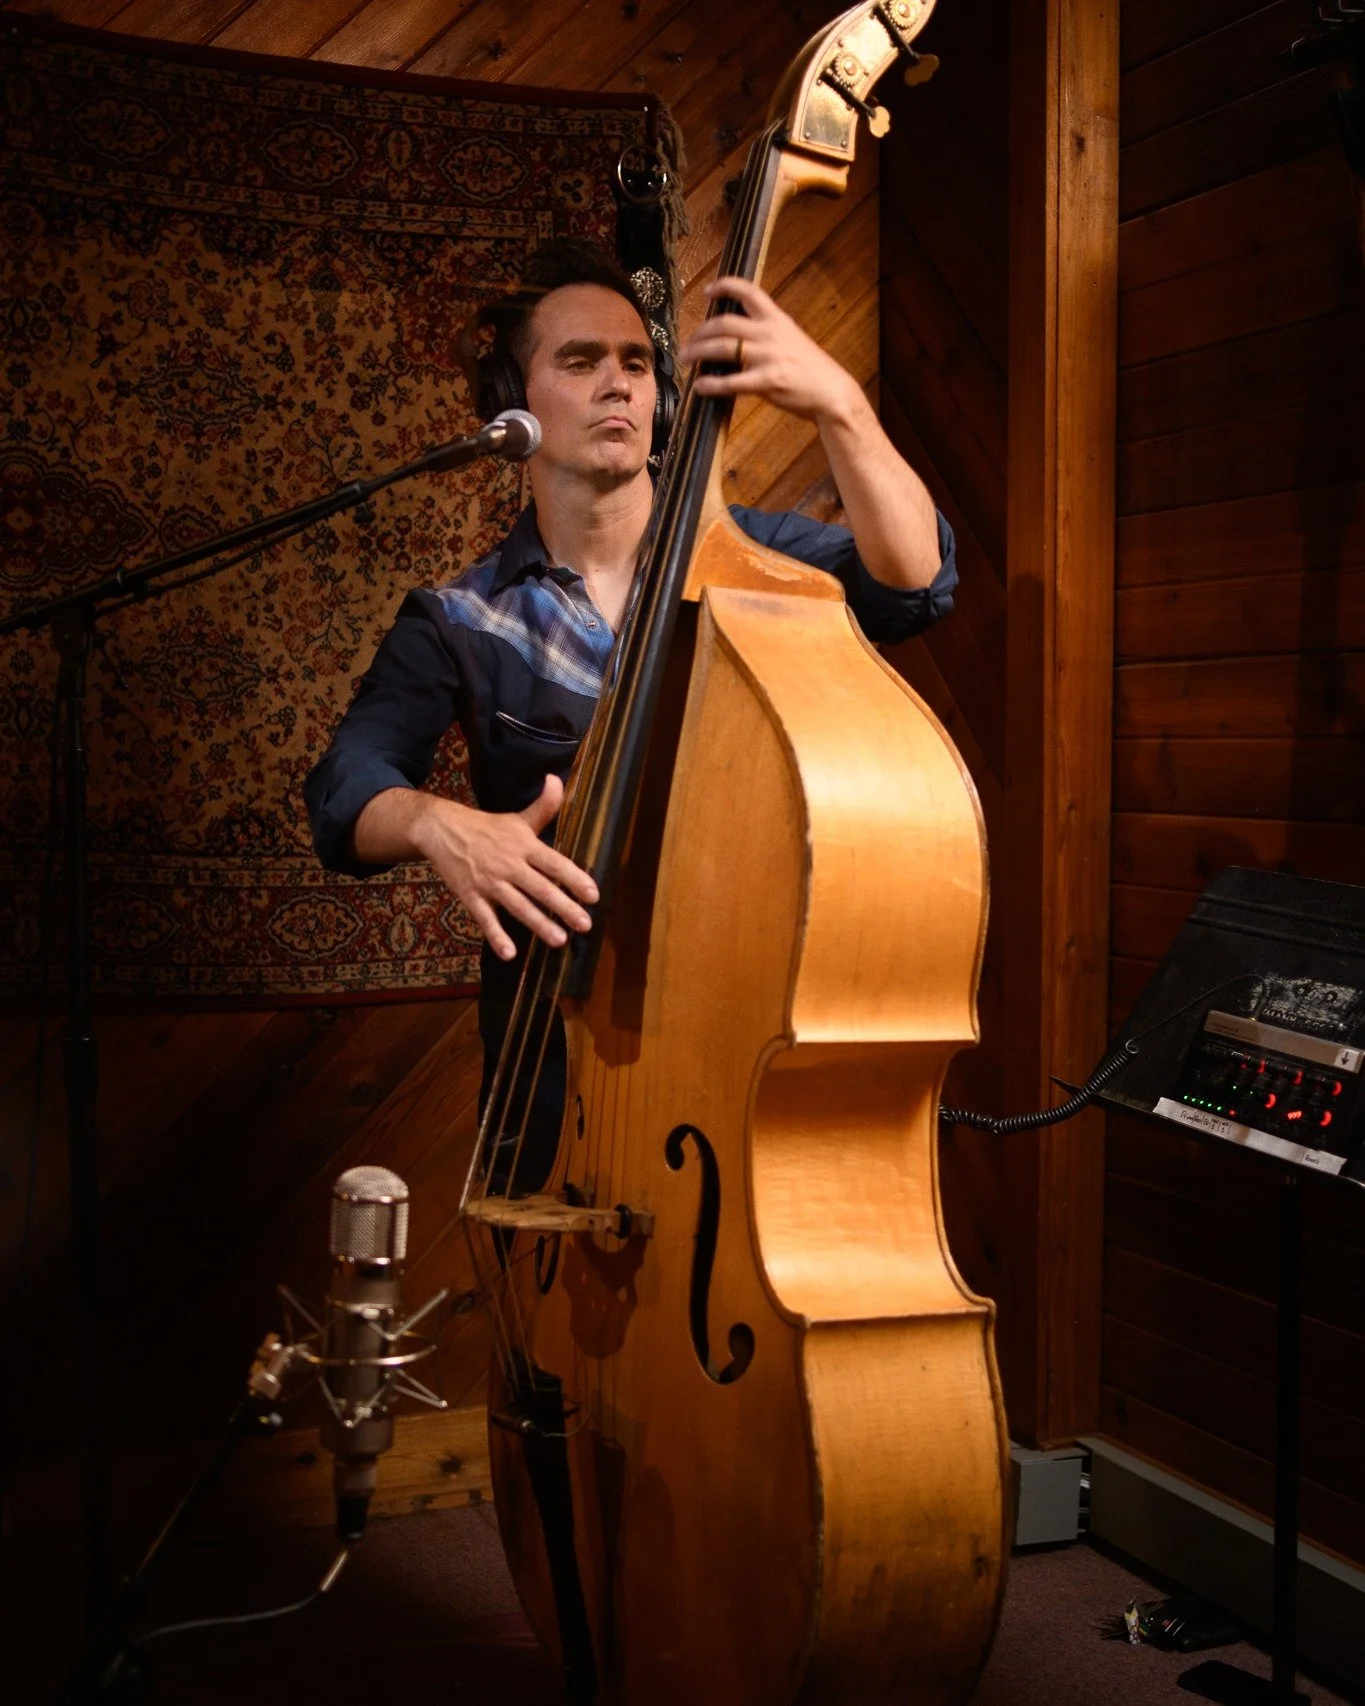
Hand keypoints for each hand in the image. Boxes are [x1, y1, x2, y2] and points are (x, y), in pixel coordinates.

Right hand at [412, 776, 598, 960]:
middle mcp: (509, 864)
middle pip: (540, 888)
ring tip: (559, 940)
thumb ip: (544, 806)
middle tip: (585, 925)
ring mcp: (489, 881)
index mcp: (524, 845)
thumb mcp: (518, 817)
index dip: (574, 878)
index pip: (554, 863)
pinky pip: (485, 918)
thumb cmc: (487, 827)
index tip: (593, 895)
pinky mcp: (470, 895)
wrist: (442, 829)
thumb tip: (557, 780)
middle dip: (564, 907)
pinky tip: (509, 953)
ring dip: (538, 923)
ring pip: (518, 906)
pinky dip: (496, 936)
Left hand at [679, 277, 865, 423]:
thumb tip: (738, 335)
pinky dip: (711, 384)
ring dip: (699, 352)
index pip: (748, 291)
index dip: (725, 286)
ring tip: (686, 359)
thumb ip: (766, 333)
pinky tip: (700, 386)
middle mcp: (770, 333)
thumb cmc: (810, 368)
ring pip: (723, 348)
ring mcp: (768, 356)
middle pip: (724, 323)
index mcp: (776, 319)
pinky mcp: (768, 381)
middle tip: (688, 343)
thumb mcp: (791, 339)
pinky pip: (732, 381)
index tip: (707, 290)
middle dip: (700, 331)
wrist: (831, 391)